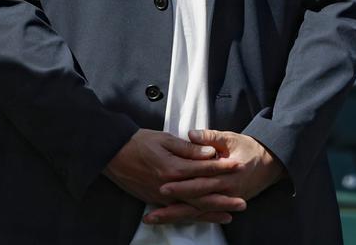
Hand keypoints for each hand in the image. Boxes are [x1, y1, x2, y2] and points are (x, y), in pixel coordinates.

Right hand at [104, 129, 244, 224]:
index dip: (223, 167)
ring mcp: (162, 196)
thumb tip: (209, 153)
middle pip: (202, 195)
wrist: (112, 153)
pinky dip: (194, 216)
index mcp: (173, 167)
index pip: (204, 169)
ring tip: (231, 214)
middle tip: (243, 201)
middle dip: (224, 198)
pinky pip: (178, 212)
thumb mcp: (163, 138)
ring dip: (213, 211)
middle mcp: (169, 186)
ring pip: (192, 207)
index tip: (239, 165)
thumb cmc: (137, 141)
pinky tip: (205, 217)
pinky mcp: (154, 201)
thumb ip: (187, 148)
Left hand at [143, 130, 285, 224]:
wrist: (271, 162)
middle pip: (196, 202)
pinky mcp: (225, 202)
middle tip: (152, 211)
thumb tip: (192, 135)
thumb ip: (210, 137)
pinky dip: (189, 217)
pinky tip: (172, 219)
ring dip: (176, 215)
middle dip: (173, 207)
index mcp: (226, 174)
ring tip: (154, 218)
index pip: (200, 182)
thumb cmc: (248, 147)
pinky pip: (205, 213)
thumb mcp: (230, 138)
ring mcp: (226, 199)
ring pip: (198, 211)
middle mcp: (226, 191)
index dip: (182, 185)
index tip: (163, 185)